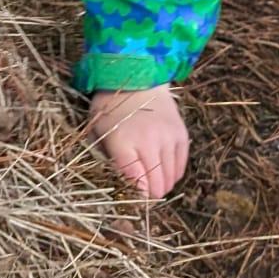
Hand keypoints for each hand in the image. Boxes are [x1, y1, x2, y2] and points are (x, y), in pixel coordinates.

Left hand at [88, 85, 189, 200]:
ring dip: (163, 185)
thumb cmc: (111, 107)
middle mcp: (149, 142)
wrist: (138, 78)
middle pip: (157, 184)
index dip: (137, 196)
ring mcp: (168, 138)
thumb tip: (119, 183)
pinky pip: (181, 166)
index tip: (134, 199)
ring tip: (153, 182)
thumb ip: (105, 157)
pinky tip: (164, 172)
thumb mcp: (97, 130)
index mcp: (123, 143)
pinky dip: (174, 174)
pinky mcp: (181, 134)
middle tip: (144, 193)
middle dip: (150, 195)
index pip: (136, 182)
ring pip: (171, 178)